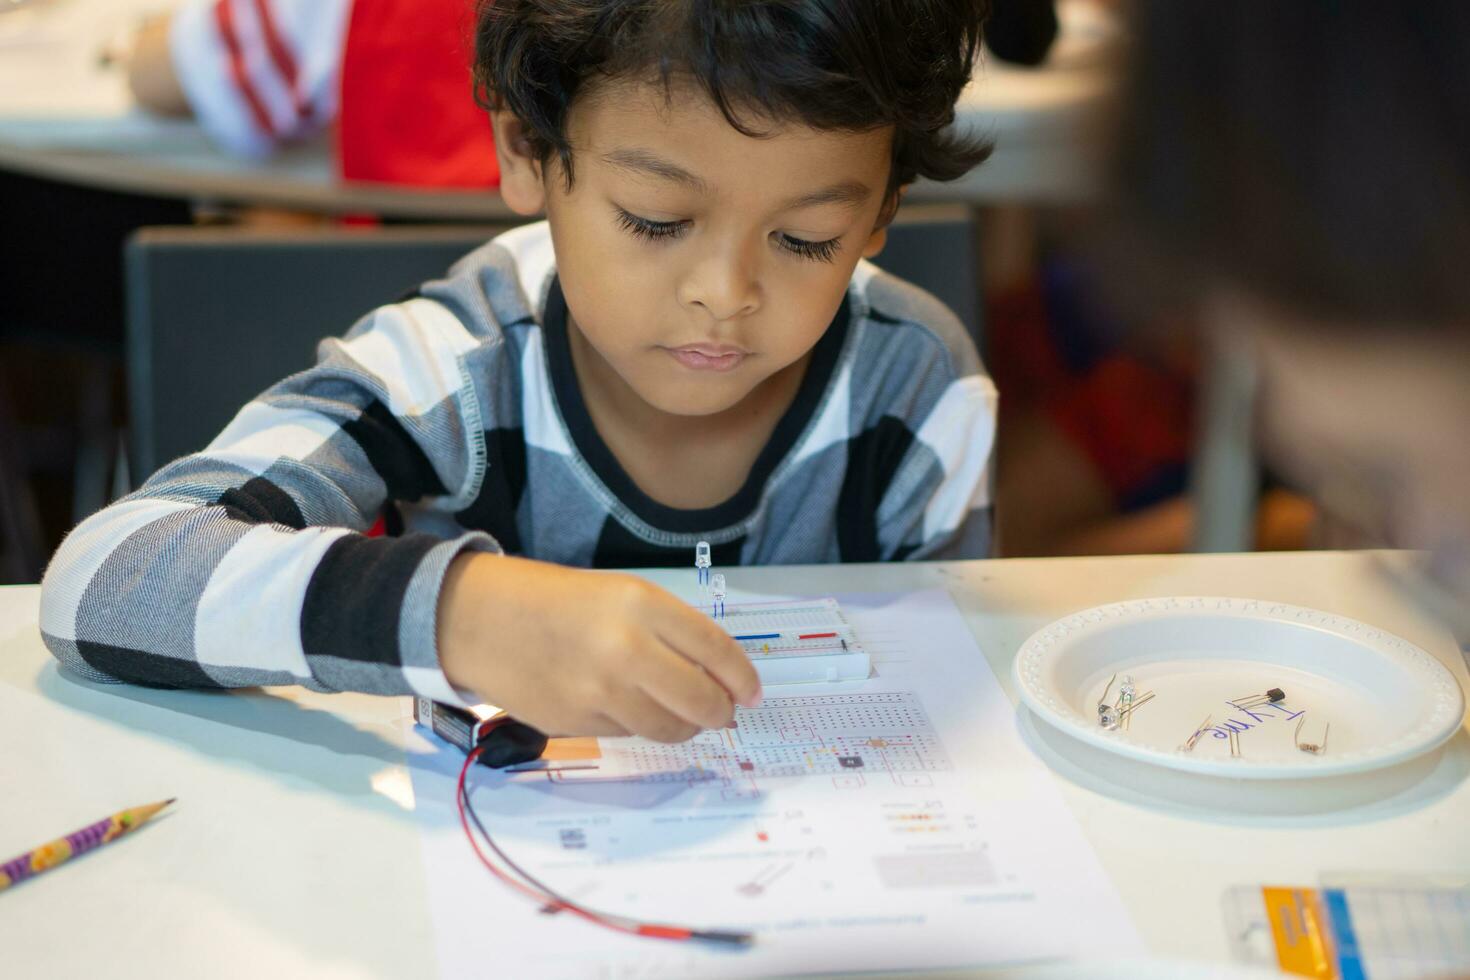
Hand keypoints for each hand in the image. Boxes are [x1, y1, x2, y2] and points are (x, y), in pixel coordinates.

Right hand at [437, 553, 760, 741]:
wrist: (483, 621)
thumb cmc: (561, 602)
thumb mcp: (622, 596)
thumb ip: (672, 632)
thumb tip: (723, 680)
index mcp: (642, 606)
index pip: (715, 649)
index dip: (742, 678)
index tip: (753, 694)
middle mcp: (626, 649)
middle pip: (701, 701)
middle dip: (721, 711)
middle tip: (723, 711)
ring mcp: (601, 692)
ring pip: (670, 729)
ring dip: (686, 727)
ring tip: (682, 714)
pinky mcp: (579, 724)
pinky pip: (630, 734)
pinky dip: (641, 726)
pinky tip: (628, 706)